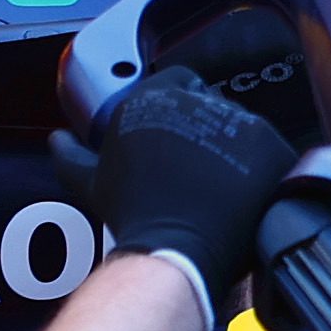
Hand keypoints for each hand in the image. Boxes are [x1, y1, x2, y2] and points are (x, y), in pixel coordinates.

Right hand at [76, 15, 304, 308]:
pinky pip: (274, 151)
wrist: (175, 250)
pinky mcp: (273, 147)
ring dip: (240, 148)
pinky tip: (249, 193)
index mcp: (156, 96)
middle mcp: (201, 99)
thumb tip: (56, 140)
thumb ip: (74, 155)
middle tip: (204, 165)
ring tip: (226, 185)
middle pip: (215, 102)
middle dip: (212, 126)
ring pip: (246, 126)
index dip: (183, 103)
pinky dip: (266, 169)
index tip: (183, 132)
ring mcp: (243, 122)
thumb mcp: (95, 182)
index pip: (180, 80)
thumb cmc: (133, 215)